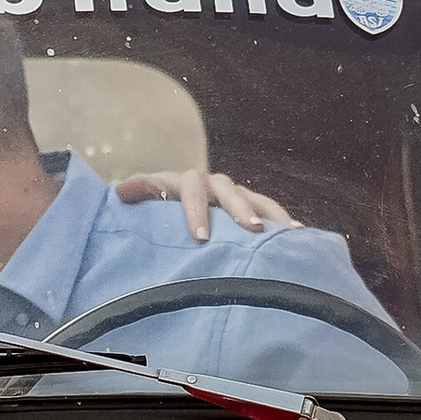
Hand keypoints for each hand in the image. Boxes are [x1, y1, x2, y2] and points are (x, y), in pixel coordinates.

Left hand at [114, 167, 296, 239]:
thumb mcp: (139, 202)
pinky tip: (299, 236)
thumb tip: (121, 189)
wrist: (161, 203)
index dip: (196, 211)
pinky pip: (267, 208)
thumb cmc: (148, 210)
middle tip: (252, 229)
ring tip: (287, 232)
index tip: (201, 237)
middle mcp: (208, 182)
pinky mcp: (245, 203)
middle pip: (227, 191)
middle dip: (240, 210)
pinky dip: (281, 219)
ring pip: (253, 198)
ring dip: (269, 213)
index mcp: (181, 182)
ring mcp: (230, 192)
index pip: (190, 190)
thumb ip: (135, 194)